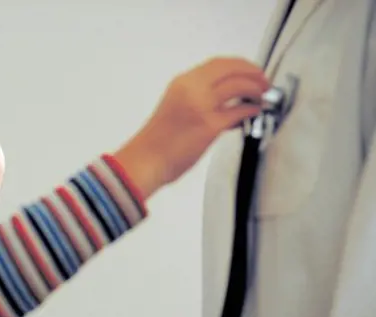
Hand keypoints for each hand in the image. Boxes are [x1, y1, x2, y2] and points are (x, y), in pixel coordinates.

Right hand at [115, 57, 269, 197]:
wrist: (146, 160)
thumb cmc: (158, 141)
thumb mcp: (175, 107)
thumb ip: (197, 98)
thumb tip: (225, 98)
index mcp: (182, 83)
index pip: (217, 63)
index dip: (240, 64)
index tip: (250, 70)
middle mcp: (192, 89)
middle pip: (232, 68)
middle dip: (253, 72)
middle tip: (263, 81)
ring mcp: (202, 106)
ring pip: (239, 85)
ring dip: (256, 88)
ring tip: (262, 95)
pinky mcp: (210, 125)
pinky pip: (240, 110)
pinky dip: (252, 108)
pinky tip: (255, 111)